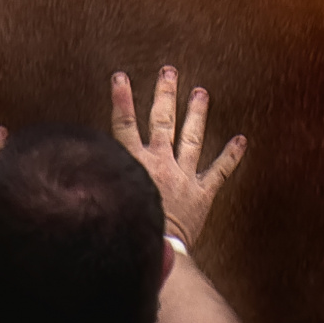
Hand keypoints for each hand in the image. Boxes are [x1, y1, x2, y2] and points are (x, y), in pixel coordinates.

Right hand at [110, 66, 246, 245]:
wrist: (157, 251)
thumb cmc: (126, 230)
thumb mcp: (108, 200)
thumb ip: (101, 180)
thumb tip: (81, 167)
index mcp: (134, 164)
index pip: (124, 124)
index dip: (122, 99)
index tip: (120, 77)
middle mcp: (160, 164)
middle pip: (162, 121)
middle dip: (165, 94)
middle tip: (169, 71)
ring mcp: (183, 176)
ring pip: (191, 137)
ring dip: (196, 113)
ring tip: (201, 92)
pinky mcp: (202, 193)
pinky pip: (220, 170)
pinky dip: (232, 155)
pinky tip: (242, 139)